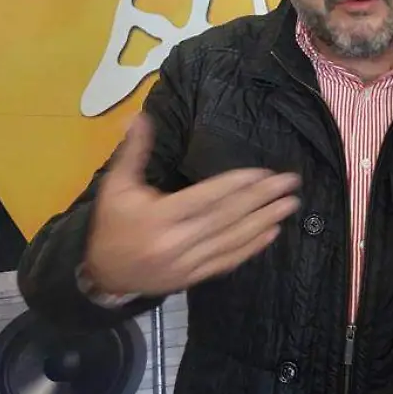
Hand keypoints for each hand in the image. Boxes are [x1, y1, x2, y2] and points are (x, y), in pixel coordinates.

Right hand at [82, 113, 301, 296]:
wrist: (102, 273)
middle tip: (289, 183)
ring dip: (263, 221)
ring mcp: (187, 262)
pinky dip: (251, 248)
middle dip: (261, 199)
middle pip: (226, 217)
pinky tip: (271, 232)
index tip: (262, 172)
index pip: (205, 198)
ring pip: (232, 240)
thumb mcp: (116, 185)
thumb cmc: (112, 224)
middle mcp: (176, 241)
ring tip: (288, 205)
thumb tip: (140, 116)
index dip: (235, 185)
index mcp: (159, 216)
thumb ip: (133, 151)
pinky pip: (227, 261)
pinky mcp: (193, 277)